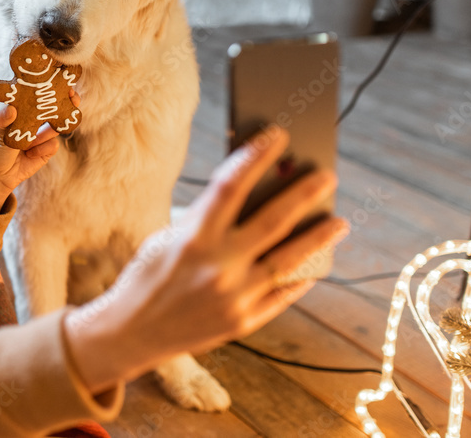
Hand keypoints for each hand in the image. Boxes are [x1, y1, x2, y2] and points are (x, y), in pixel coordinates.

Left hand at [0, 89, 80, 212]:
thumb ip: (4, 121)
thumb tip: (10, 109)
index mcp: (24, 110)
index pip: (41, 95)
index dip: (53, 87)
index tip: (63, 81)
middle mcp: (36, 120)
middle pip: (57, 107)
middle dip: (67, 102)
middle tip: (73, 98)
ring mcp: (43, 135)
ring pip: (56, 127)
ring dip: (49, 131)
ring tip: (33, 139)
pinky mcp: (47, 150)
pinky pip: (54, 145)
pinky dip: (42, 149)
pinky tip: (29, 154)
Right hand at [63, 125, 347, 393]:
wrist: (130, 333)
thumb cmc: (147, 275)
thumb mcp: (166, 238)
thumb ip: (205, 217)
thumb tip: (250, 191)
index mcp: (191, 238)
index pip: (230, 186)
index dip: (255, 157)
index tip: (277, 136)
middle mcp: (216, 267)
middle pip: (272, 221)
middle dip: (303, 195)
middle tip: (327, 176)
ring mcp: (234, 297)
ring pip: (289, 260)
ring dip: (318, 238)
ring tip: (339, 222)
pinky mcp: (243, 322)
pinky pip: (283, 295)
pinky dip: (302, 276)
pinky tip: (318, 262)